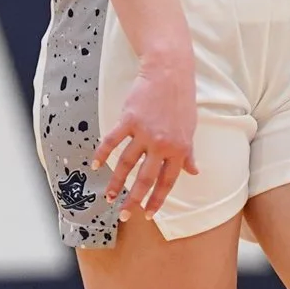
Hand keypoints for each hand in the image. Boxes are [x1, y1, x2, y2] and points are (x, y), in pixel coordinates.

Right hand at [93, 51, 198, 219]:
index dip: (157, 199)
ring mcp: (144, 133)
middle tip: (124, 215)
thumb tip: (194, 171)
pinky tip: (95, 166)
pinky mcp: (129, 120)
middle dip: (134, 200)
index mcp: (179, 149)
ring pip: (126, 164)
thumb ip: (188, 153)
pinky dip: (102, 154)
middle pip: (145, 178)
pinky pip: (112, 142)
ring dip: (116, 182)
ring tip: (108, 196)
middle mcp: (162, 145)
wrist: (170, 73)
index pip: (167, 181)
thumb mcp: (190, 129)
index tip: (148, 214)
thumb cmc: (182, 101)